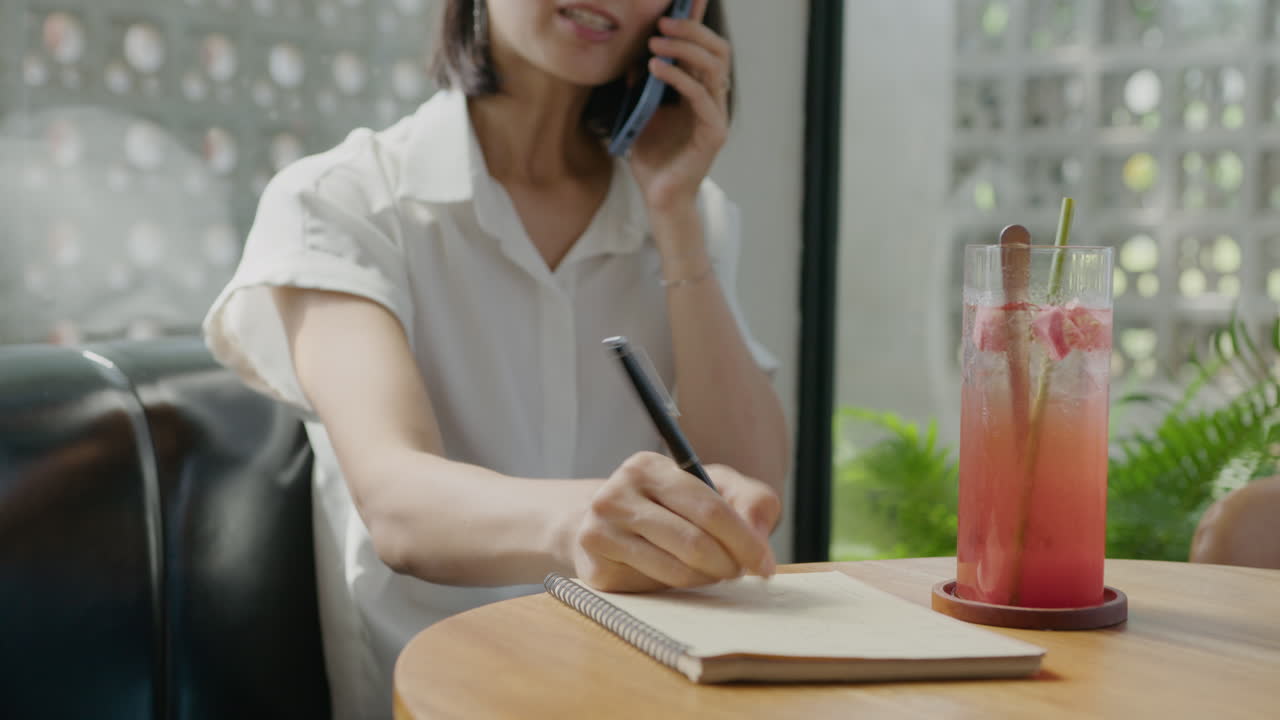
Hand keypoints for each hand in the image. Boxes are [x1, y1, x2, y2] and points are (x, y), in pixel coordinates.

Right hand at [573, 452, 778, 592]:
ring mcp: (600, 534)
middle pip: (694, 543)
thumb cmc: (673, 504)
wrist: (607, 522)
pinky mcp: (597, 571)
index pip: (708, 509)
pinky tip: (682, 573)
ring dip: (708, 578)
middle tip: (740, 571)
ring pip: (677, 571)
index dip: (744, 540)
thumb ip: (751, 501)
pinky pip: (656, 587)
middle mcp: (615, 496)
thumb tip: (757, 537)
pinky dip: (681, 586)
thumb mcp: (715, 487)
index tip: (765, 564)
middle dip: (729, 563)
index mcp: (646, 467)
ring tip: (714, 570)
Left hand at [628, 0, 730, 214]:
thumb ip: (643, 87)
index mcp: (700, 92)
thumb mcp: (641, 114)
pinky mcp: (713, 133)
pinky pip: (701, 95)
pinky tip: (655, 68)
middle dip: (692, 29)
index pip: (705, 49)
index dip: (698, 22)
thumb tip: (634, 58)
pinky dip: (679, 77)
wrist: (659, 197)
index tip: (683, 0)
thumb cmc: (652, 159)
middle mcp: (714, 100)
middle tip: (661, 20)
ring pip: (714, 67)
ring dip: (684, 48)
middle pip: (717, 50)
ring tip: (655, 41)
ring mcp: (717, 115)